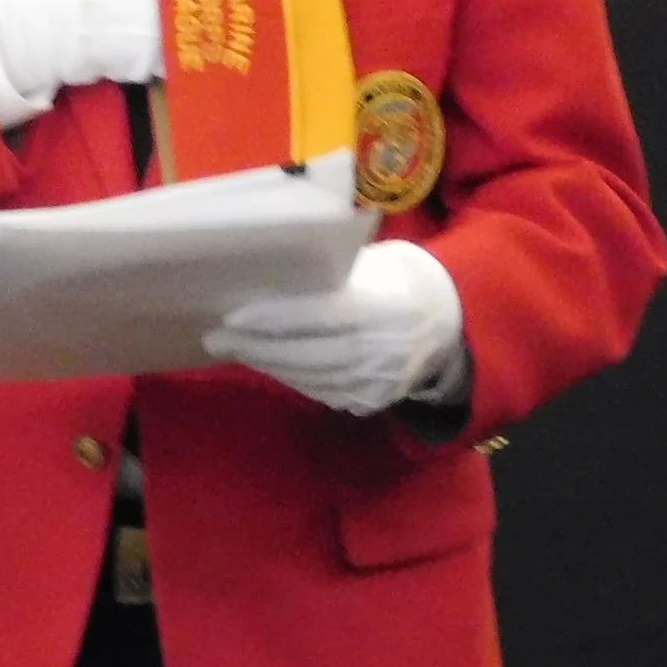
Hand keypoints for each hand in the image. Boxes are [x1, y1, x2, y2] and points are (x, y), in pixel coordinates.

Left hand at [204, 240, 467, 415]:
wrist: (451, 321)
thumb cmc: (397, 280)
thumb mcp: (371, 266)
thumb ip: (329, 275)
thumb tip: (268, 278)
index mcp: (383, 308)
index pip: (320, 315)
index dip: (274, 319)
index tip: (231, 315)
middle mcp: (384, 350)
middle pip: (311, 355)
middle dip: (257, 347)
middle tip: (214, 338)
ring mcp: (382, 382)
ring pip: (314, 379)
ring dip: (268, 365)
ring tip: (233, 348)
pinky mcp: (377, 400)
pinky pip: (326, 393)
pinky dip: (293, 379)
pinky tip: (268, 364)